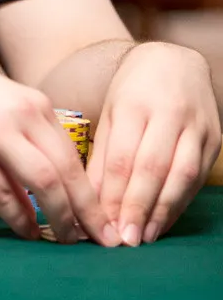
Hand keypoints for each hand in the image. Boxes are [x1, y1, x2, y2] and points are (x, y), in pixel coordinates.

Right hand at [0, 43, 119, 245]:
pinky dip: (20, 217)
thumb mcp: (0, 105)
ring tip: (67, 241)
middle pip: (66, 172)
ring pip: (42, 182)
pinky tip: (28, 232)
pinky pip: (2, 192)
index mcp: (35, 105)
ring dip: (59, 217)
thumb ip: (26, 137)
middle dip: (87, 211)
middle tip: (101, 242)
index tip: (105, 221)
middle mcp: (21, 115)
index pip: (75, 156)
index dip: (93, 193)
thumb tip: (52, 185)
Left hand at [87, 42, 221, 245]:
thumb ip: (102, 158)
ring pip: (183, 174)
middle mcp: (169, 113)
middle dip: (139, 207)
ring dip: (163, 210)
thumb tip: (88, 203)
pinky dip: (181, 201)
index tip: (104, 224)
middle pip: (154, 167)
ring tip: (146, 236)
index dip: (114, 195)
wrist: (174, 61)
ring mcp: (197, 125)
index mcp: (134, 104)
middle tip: (126, 239)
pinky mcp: (215, 137)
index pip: (124, 157)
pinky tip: (165, 220)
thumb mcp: (110, 116)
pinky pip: (199, 175)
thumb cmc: (133, 91)